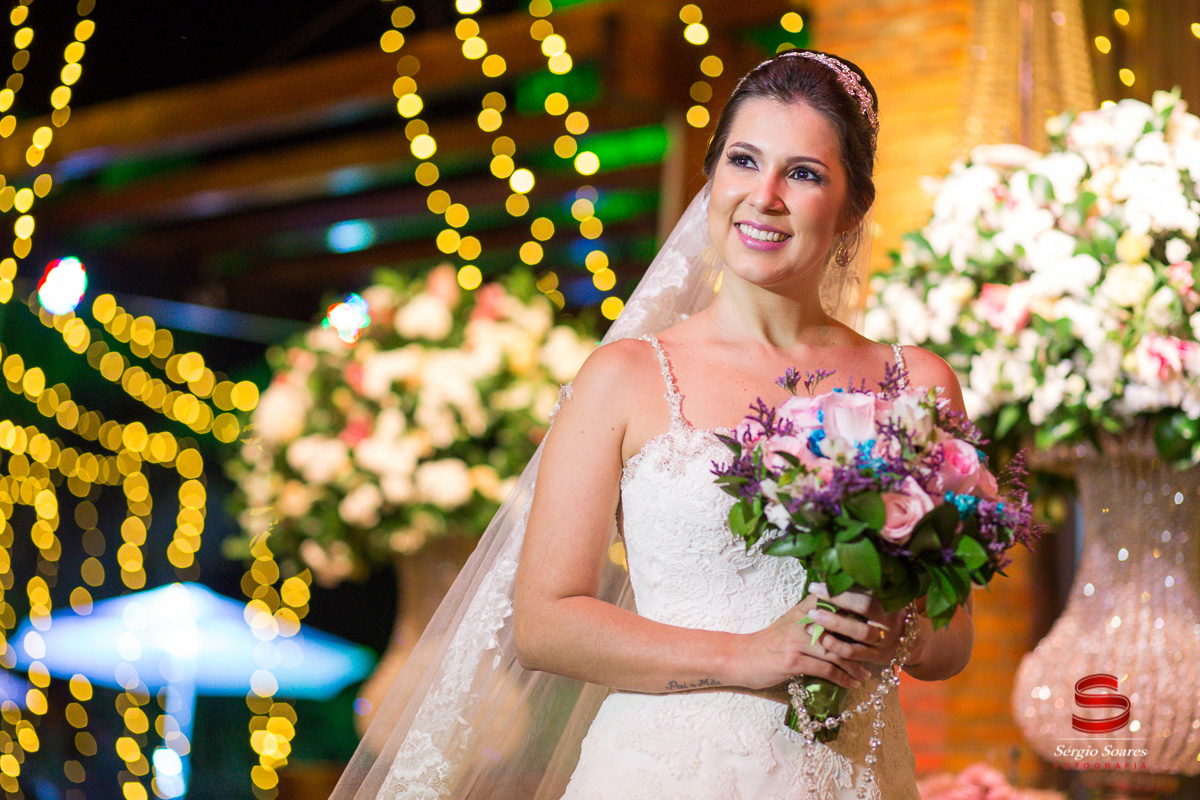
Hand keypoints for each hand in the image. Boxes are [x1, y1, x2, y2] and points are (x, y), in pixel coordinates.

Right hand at [730, 593, 873, 691]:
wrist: (742, 658)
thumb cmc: (769, 643)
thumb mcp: (791, 623)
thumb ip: (814, 619)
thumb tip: (844, 622)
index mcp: (803, 609)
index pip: (837, 605)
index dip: (859, 612)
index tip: (878, 623)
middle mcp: (801, 621)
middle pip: (841, 629)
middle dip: (862, 643)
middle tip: (878, 654)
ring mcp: (796, 640)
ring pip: (836, 652)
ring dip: (855, 665)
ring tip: (866, 674)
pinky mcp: (793, 660)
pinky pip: (825, 669)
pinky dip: (842, 678)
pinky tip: (851, 684)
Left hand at [804, 583, 909, 666]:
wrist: (914, 643)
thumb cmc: (889, 614)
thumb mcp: (885, 598)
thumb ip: (866, 588)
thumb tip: (834, 572)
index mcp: (892, 599)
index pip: (869, 586)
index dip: (847, 580)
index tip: (825, 574)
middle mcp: (890, 619)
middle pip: (865, 606)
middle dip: (837, 597)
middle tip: (813, 589)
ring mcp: (885, 639)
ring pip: (859, 631)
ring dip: (833, 623)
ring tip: (811, 614)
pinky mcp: (876, 656)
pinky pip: (853, 652)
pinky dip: (835, 645)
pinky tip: (821, 637)